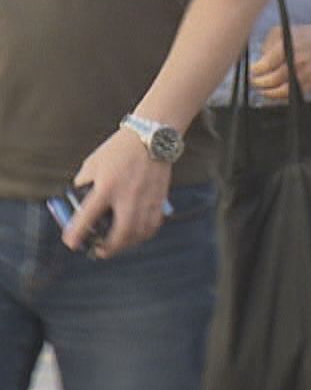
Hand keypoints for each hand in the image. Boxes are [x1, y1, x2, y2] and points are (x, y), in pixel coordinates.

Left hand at [67, 128, 171, 256]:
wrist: (151, 139)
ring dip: (126, 244)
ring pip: (138, 233)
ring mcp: (146, 200)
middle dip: (108, 248)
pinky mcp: (159, 200)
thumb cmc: (120, 149)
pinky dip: (143, 234)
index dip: (78, 234)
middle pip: (120, 234)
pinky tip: (136, 234)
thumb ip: (85, 183)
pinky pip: (153, 225)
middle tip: (99, 251)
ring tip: (117, 245)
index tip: (72, 243)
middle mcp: (127, 197)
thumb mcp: (93, 164)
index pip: (88, 217)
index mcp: (106, 187)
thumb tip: (80, 200)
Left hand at [251, 22, 310, 101]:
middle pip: (273, 79)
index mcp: (288, 48)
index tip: (252, 71)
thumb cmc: (302, 35)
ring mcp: (306, 73)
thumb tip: (260, 61)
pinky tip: (275, 93)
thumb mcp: (281, 31)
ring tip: (263, 91)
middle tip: (254, 82)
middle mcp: (297, 61)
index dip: (256, 70)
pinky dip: (283, 97)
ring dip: (270, 93)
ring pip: (283, 91)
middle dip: (260, 83)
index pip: (267, 64)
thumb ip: (267, 44)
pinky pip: (295, 94)